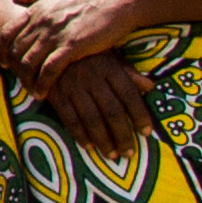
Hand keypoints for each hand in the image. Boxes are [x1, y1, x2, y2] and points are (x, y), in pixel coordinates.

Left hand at [0, 0, 140, 85]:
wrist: (119, 0)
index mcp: (37, 9)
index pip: (7, 32)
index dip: (2, 51)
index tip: (5, 63)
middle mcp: (42, 21)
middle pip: (15, 51)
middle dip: (15, 70)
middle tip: (20, 82)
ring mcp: (55, 33)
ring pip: (28, 63)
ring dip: (27, 81)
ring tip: (32, 91)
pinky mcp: (72, 46)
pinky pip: (48, 70)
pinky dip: (42, 84)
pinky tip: (43, 93)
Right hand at [29, 50, 153, 151]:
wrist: (50, 47)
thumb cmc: (87, 54)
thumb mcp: (111, 57)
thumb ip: (130, 73)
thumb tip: (151, 87)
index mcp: (110, 68)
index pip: (129, 95)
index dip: (140, 115)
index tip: (147, 132)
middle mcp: (93, 79)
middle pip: (112, 112)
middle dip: (123, 135)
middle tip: (130, 153)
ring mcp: (74, 88)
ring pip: (92, 119)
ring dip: (103, 140)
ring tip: (112, 155)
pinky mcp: (57, 95)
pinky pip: (70, 119)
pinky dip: (80, 135)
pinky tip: (89, 147)